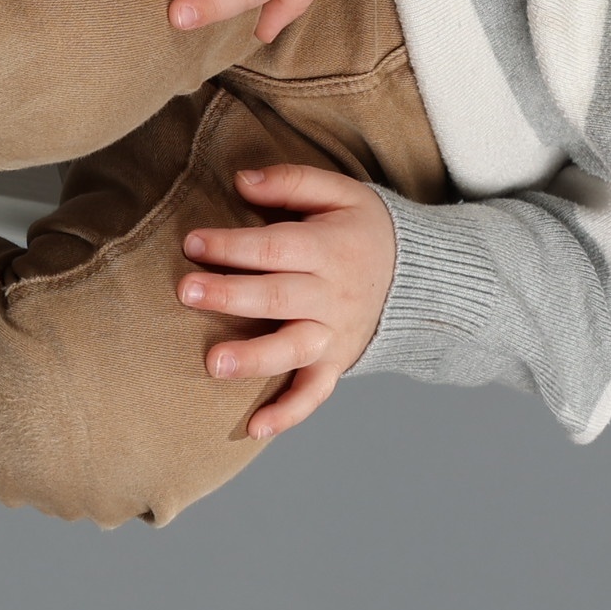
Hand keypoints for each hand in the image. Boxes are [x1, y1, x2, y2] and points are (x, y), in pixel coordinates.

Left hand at [178, 164, 393, 438]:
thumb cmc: (366, 232)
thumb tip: (241, 181)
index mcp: (330, 249)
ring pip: (293, 349)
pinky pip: (314, 394)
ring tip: (213, 364)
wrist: (424, 279)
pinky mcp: (335, 365)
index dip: (233, 244)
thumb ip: (293, 182)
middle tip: (186, 290)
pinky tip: (255, 429)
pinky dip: (288, 414)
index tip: (192, 242)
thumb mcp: (342, 192)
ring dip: (254, 358)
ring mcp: (334, 335)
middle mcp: (332, 296)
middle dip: (231, 294)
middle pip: (278, 296)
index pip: (276, 246)